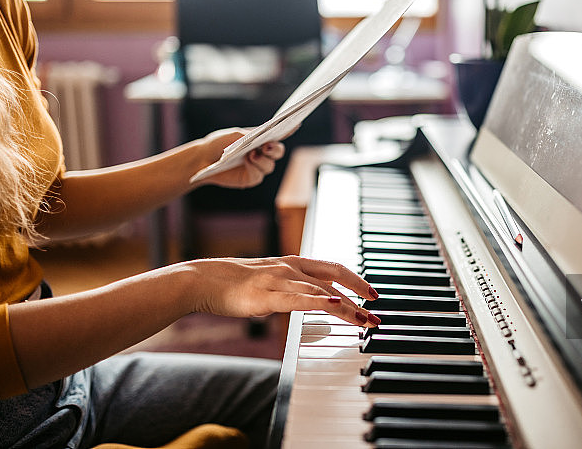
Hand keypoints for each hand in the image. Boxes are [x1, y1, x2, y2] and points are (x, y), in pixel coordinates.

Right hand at [187, 255, 380, 326]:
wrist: (204, 280)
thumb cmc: (235, 284)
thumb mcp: (271, 282)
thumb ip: (292, 289)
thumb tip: (311, 300)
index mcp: (293, 262)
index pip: (332, 267)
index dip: (355, 279)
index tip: (372, 293)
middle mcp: (290, 267)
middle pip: (334, 275)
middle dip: (359, 290)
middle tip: (378, 307)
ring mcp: (279, 279)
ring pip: (321, 291)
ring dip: (347, 306)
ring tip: (366, 319)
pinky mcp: (267, 296)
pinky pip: (299, 299)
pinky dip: (319, 302)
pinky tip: (335, 306)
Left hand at [195, 128, 284, 188]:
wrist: (202, 158)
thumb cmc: (219, 143)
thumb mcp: (235, 134)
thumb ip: (251, 135)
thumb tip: (265, 137)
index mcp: (261, 139)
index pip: (278, 134)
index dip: (288, 130)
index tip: (295, 124)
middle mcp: (262, 153)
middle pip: (278, 152)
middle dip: (276, 149)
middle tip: (267, 146)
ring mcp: (258, 166)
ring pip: (270, 165)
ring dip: (262, 159)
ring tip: (251, 154)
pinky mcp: (251, 178)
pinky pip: (259, 174)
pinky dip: (254, 167)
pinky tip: (247, 161)